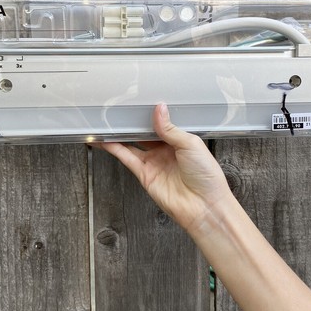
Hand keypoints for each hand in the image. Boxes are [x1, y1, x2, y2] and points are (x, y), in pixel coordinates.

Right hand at [97, 103, 232, 232]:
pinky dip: (115, 149)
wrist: (204, 205)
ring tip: (104, 124)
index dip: (150, 115)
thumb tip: (159, 109)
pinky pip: (127, 158)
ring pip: (132, 145)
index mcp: (180, 142)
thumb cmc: (206, 177)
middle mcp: (166, 152)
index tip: (139, 104)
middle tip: (118, 111)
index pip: (161, 124)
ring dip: (119, 136)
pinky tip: (105, 141)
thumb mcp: (191, 144)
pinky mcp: (145, 175)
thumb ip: (170, 128)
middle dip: (132, 124)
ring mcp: (154, 163)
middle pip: (144, 134)